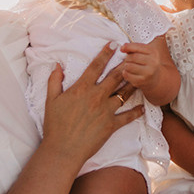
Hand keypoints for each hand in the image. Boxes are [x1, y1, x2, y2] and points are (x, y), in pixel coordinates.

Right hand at [41, 44, 140, 165]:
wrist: (63, 149)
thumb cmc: (55, 125)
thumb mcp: (50, 100)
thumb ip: (54, 81)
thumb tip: (57, 65)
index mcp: (82, 89)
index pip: (96, 66)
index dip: (105, 53)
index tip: (113, 44)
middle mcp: (96, 96)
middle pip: (115, 77)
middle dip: (125, 65)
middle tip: (133, 56)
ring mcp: (106, 111)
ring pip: (124, 94)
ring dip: (133, 84)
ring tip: (140, 77)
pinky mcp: (112, 125)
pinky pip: (128, 117)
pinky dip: (137, 112)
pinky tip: (143, 107)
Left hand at [118, 41, 161, 89]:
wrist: (155, 78)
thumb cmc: (147, 63)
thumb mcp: (144, 52)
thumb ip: (134, 48)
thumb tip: (122, 48)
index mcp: (153, 52)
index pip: (138, 47)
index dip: (128, 47)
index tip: (122, 48)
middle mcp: (153, 62)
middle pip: (133, 57)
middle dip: (128, 58)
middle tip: (129, 60)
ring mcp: (148, 73)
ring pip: (129, 66)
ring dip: (126, 66)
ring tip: (129, 66)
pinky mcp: (142, 81)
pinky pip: (127, 75)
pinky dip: (125, 73)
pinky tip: (129, 73)